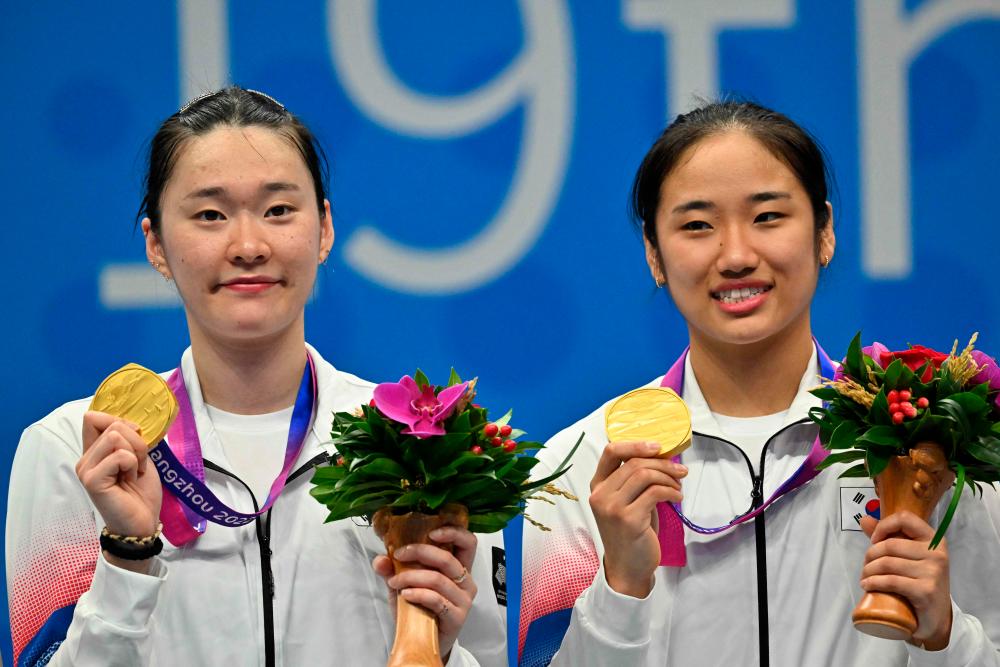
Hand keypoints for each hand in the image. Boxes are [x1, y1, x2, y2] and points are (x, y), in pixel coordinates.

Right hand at [77, 411, 161, 572]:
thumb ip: (127, 438)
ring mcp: (86, 469)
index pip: (94, 417)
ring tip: (133, 473)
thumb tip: (125, 420)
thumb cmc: (141, 491)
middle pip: (113, 424)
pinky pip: (120, 455)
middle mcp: (86, 458)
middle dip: (137, 442)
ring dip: (136, 454)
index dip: (121, 422)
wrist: (143, 520)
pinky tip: (129, 480)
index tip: (135, 441)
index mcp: (94, 451)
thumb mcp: (138, 456)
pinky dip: (133, 465)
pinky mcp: (92, 480)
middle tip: (138, 465)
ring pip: (116, 436)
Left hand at [373, 526, 477, 660]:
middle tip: (399, 555)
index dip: (453, 532)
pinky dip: (417, 594)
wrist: (424, 642)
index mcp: (459, 568)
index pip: (468, 543)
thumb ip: (393, 570)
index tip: (431, 532)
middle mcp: (466, 581)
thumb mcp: (404, 585)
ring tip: (393, 582)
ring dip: (410, 577)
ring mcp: (464, 600)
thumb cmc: (420, 609)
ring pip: (437, 579)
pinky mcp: (457, 616)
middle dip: (420, 552)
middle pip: (448, 558)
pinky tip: (405, 595)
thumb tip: (380, 559)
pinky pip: (436, 599)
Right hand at [589, 441, 686, 597]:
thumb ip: (634, 481)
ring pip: (645, 475)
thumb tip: (661, 458)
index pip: (611, 451)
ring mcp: (612, 507)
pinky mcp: (628, 519)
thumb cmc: (631, 533)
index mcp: (597, 485)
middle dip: (663, 463)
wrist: (628, 568)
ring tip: (679, 488)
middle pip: (635, 463)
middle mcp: (600, 494)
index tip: (658, 446)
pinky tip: (677, 498)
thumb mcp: (627, 502)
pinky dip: (671, 492)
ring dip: (669, 478)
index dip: (636, 444)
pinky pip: (655, 493)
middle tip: (681, 471)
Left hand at [860, 511, 951, 649]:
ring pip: (887, 563)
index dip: (883, 526)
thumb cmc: (919, 583)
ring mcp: (933, 572)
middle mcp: (937, 553)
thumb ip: (888, 537)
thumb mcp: (908, 557)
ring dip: (868, 571)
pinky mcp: (926, 591)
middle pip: (890, 545)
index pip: (905, 518)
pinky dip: (873, 582)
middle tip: (866, 566)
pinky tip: (867, 585)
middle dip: (870, 555)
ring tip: (865, 577)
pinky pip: (891, 581)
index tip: (874, 540)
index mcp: (934, 540)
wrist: (936, 618)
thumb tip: (865, 519)